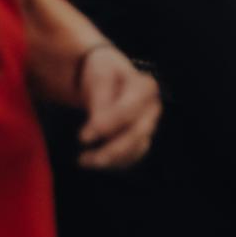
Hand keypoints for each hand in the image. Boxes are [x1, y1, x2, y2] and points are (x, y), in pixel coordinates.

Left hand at [73, 48, 159, 169]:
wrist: (108, 78)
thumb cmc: (103, 73)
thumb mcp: (99, 77)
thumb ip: (100, 100)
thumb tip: (97, 128)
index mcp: (145, 87)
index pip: (129, 110)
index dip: (109, 125)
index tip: (82, 137)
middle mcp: (152, 108)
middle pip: (138, 133)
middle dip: (112, 149)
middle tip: (84, 158)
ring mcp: (149, 125)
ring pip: (136, 148)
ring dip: (110, 159)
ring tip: (83, 160)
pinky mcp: (142, 139)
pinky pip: (132, 157)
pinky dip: (113, 163)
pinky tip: (91, 162)